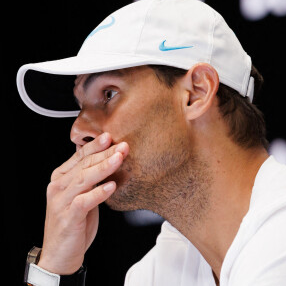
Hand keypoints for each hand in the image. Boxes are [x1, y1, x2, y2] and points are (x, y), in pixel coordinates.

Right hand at [37, 132, 128, 274]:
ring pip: (84, 179)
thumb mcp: (82, 194)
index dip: (95, 146)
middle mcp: (58, 186)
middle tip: (122, 146)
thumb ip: (90, 178)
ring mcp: (61, 201)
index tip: (110, 136)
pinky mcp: (67, 216)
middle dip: (105, 153)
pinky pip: (84, 201)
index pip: (80, 156)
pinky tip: (112, 186)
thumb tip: (109, 160)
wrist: (61, 253)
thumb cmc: (75, 221)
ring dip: (103, 168)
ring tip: (119, 159)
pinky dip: (98, 193)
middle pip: (84, 165)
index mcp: (61, 177)